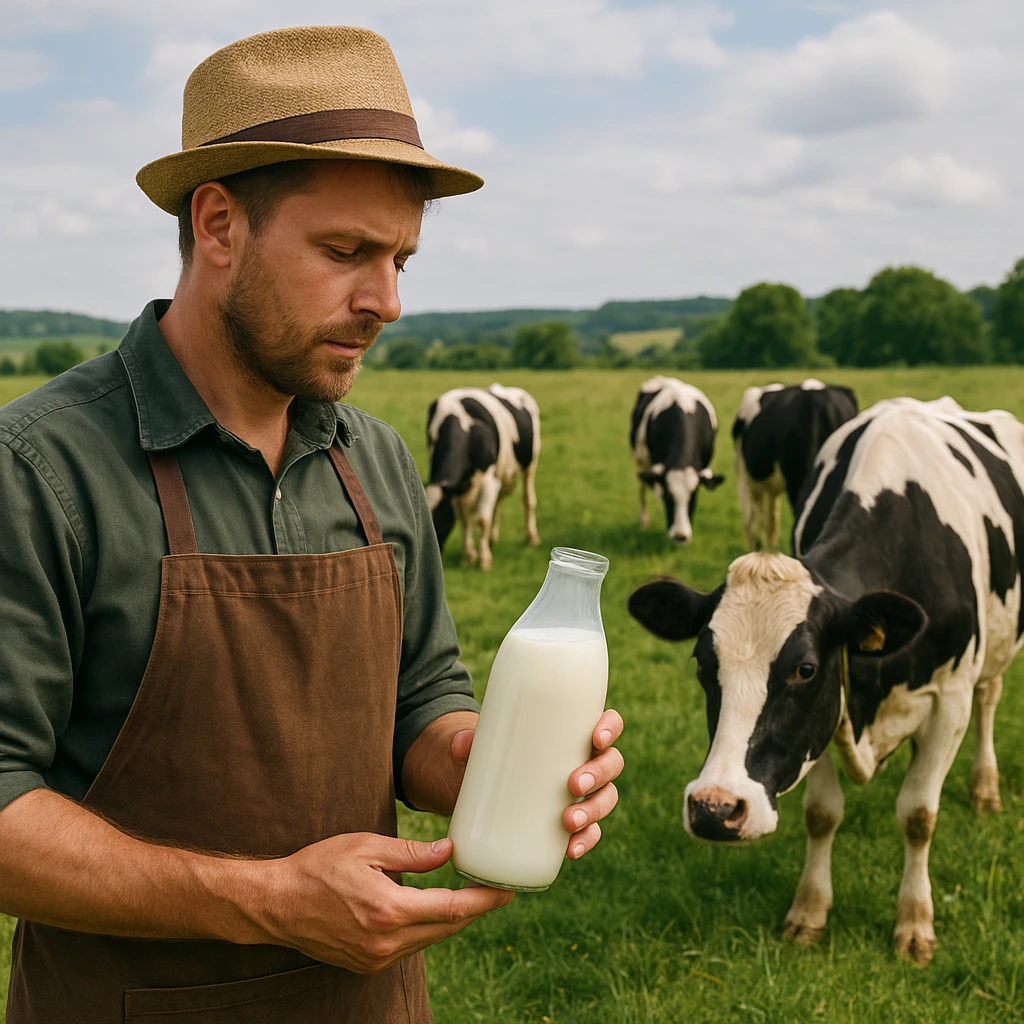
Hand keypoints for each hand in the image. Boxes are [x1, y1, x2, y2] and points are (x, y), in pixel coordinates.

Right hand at [257, 832, 512, 973]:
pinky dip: (427, 928)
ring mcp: (376, 959)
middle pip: (447, 928)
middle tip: (497, 888)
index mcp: (388, 910)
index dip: (484, 900)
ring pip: (431, 940)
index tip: (506, 890)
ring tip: (471, 895)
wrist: (276, 904)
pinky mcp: (367, 965)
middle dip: (475, 909)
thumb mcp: (366, 847)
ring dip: (452, 919)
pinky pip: (411, 947)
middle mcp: (385, 942)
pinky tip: (433, 909)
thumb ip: (411, 853)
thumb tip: (449, 851)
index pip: (451, 908)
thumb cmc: (318, 867)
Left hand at [453, 710, 623, 860]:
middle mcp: (587, 762)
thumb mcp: (485, 744)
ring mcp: (584, 793)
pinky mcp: (574, 821)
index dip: (610, 728)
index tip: (595, 737)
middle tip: (573, 784)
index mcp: (576, 734)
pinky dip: (585, 841)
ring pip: (606, 798)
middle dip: (599, 774)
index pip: (608, 725)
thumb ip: (470, 742)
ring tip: (569, 822)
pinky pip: (590, 832)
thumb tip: (461, 744)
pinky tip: (571, 850)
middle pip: (611, 764)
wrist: (487, 784)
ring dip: (594, 811)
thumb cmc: (498, 752)